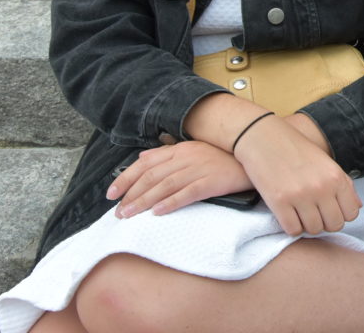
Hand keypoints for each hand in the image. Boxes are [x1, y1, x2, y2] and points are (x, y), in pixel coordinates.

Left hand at [107, 141, 251, 217]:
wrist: (252, 159)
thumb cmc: (222, 158)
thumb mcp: (193, 150)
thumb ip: (167, 153)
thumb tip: (142, 157)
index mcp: (181, 149)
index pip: (146, 163)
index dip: (126, 178)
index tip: (111, 193)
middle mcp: (187, 158)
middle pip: (152, 176)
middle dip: (131, 194)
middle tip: (117, 211)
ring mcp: (199, 169)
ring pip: (164, 186)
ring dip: (144, 201)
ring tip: (129, 215)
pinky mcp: (211, 182)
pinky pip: (187, 193)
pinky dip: (171, 202)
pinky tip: (158, 212)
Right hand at [231, 113, 361, 235]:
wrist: (263, 138)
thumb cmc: (296, 150)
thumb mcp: (326, 163)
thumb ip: (344, 184)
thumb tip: (358, 207)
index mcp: (336, 176)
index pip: (352, 213)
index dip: (341, 214)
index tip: (329, 209)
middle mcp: (321, 187)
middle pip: (334, 225)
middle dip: (325, 222)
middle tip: (314, 212)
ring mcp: (300, 195)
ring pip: (313, 230)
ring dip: (307, 225)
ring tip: (300, 212)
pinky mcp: (279, 202)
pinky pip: (293, 230)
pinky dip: (291, 226)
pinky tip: (288, 214)